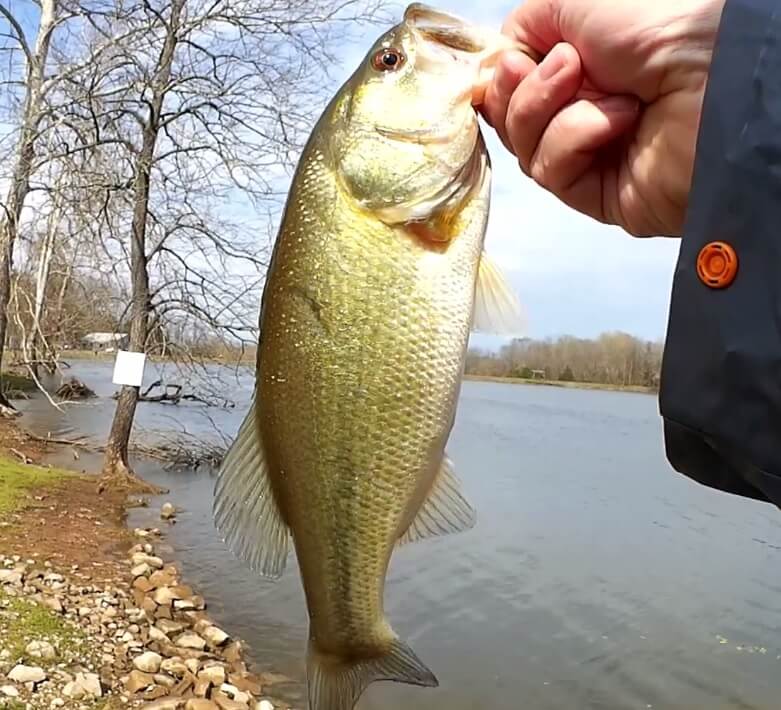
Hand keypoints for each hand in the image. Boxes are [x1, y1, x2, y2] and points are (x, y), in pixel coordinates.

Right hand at [479, 0, 725, 236]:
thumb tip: (501, 58)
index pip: (510, 86)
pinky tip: (620, 121)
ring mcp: (584, 156)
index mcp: (574, 70)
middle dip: (523, 93)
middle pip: (509, 119)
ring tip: (609, 93)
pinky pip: (550, 171)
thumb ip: (526, 25)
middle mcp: (576, 112)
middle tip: (566, 69)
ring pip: (524, 147)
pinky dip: (576, 138)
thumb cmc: (656, 28)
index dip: (500, 76)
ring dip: (552, 111)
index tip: (512, 61)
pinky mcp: (592, 193)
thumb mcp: (576, 3)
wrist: (710, 78)